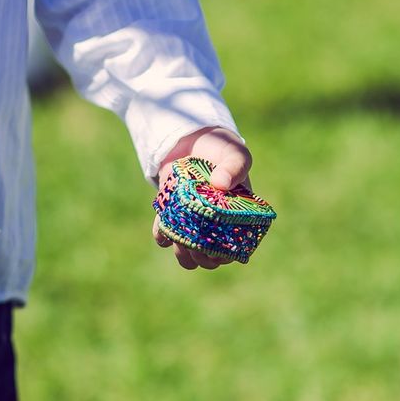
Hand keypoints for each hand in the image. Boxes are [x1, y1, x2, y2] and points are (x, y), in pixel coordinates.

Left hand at [152, 126, 251, 269]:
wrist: (194, 141)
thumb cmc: (221, 149)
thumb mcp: (234, 153)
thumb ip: (235, 166)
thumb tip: (221, 184)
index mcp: (237, 219)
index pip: (235, 249)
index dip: (226, 255)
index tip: (217, 249)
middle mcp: (215, 227)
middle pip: (210, 259)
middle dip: (202, 258)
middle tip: (196, 246)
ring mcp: (193, 224)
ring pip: (188, 255)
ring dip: (183, 253)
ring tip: (181, 240)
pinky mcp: (172, 217)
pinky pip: (164, 236)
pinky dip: (162, 235)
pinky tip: (165, 224)